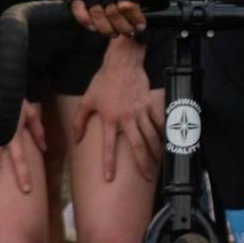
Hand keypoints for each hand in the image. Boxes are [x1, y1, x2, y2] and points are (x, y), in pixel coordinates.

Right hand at [67, 0, 172, 35]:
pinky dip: (84, 20)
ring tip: (114, 33)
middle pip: (111, 10)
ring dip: (105, 28)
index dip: (134, 19)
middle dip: (121, 27)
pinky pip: (77, 6)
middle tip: (129, 33)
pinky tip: (94, 28)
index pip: (127, 4)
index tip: (141, 27)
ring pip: (95, 11)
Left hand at [73, 39, 162, 181]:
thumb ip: (79, 122)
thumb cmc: (103, 82)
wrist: (122, 64)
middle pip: (137, 145)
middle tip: (148, 176)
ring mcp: (140, 111)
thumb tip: (77, 139)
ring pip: (151, 136)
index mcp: (110, 119)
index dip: (108, 163)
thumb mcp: (86, 101)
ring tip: (158, 164)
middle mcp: (127, 118)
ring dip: (155, 151)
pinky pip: (159, 121)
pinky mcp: (150, 104)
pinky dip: (163, 132)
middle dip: (143, 163)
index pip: (108, 146)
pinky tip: (166, 142)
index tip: (109, 178)